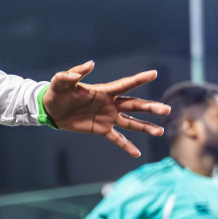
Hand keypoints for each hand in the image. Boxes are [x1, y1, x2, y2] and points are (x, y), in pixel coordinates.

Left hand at [43, 62, 169, 157]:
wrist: (50, 109)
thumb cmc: (57, 92)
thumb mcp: (62, 81)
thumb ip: (74, 73)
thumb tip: (90, 64)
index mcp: (103, 91)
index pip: (125, 84)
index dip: (139, 79)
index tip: (154, 73)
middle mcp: (109, 104)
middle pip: (134, 105)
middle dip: (150, 107)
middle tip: (167, 110)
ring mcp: (107, 117)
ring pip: (130, 122)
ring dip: (145, 127)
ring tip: (159, 132)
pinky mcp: (101, 129)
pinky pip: (116, 138)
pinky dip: (126, 145)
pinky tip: (136, 153)